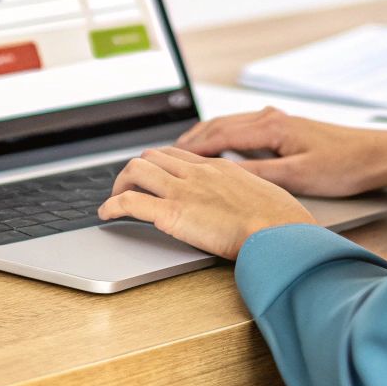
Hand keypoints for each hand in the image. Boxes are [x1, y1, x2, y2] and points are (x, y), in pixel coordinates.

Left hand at [99, 147, 315, 258]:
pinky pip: (130, 201)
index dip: (160, 162)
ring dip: (120, 183)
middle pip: (153, 156)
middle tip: (130, 186)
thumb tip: (246, 203)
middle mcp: (197, 172)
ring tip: (114, 199)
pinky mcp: (172, 213)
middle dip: (136, 170)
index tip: (154, 174)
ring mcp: (183, 190)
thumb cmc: (281, 221)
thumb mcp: (263, 194)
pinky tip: (106, 214)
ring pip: (137, 169)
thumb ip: (245, 193)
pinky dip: (111, 205)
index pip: (178, 153)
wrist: (280, 232)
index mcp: (218, 168)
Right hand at [174, 107, 386, 197]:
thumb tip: (223, 176)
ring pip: (232, 125)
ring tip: (187, 151)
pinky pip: (246, 129)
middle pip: (219, 125)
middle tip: (166, 154)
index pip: (218, 136)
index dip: (191, 149)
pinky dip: (226, 138)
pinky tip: (226, 150)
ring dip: (207, 136)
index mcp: (270, 127)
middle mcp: (272, 118)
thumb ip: (259, 175)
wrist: (377, 154)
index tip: (167, 159)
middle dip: (192, 139)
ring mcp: (280, 121)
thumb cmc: (344, 165)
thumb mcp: (298, 177)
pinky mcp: (288, 128)